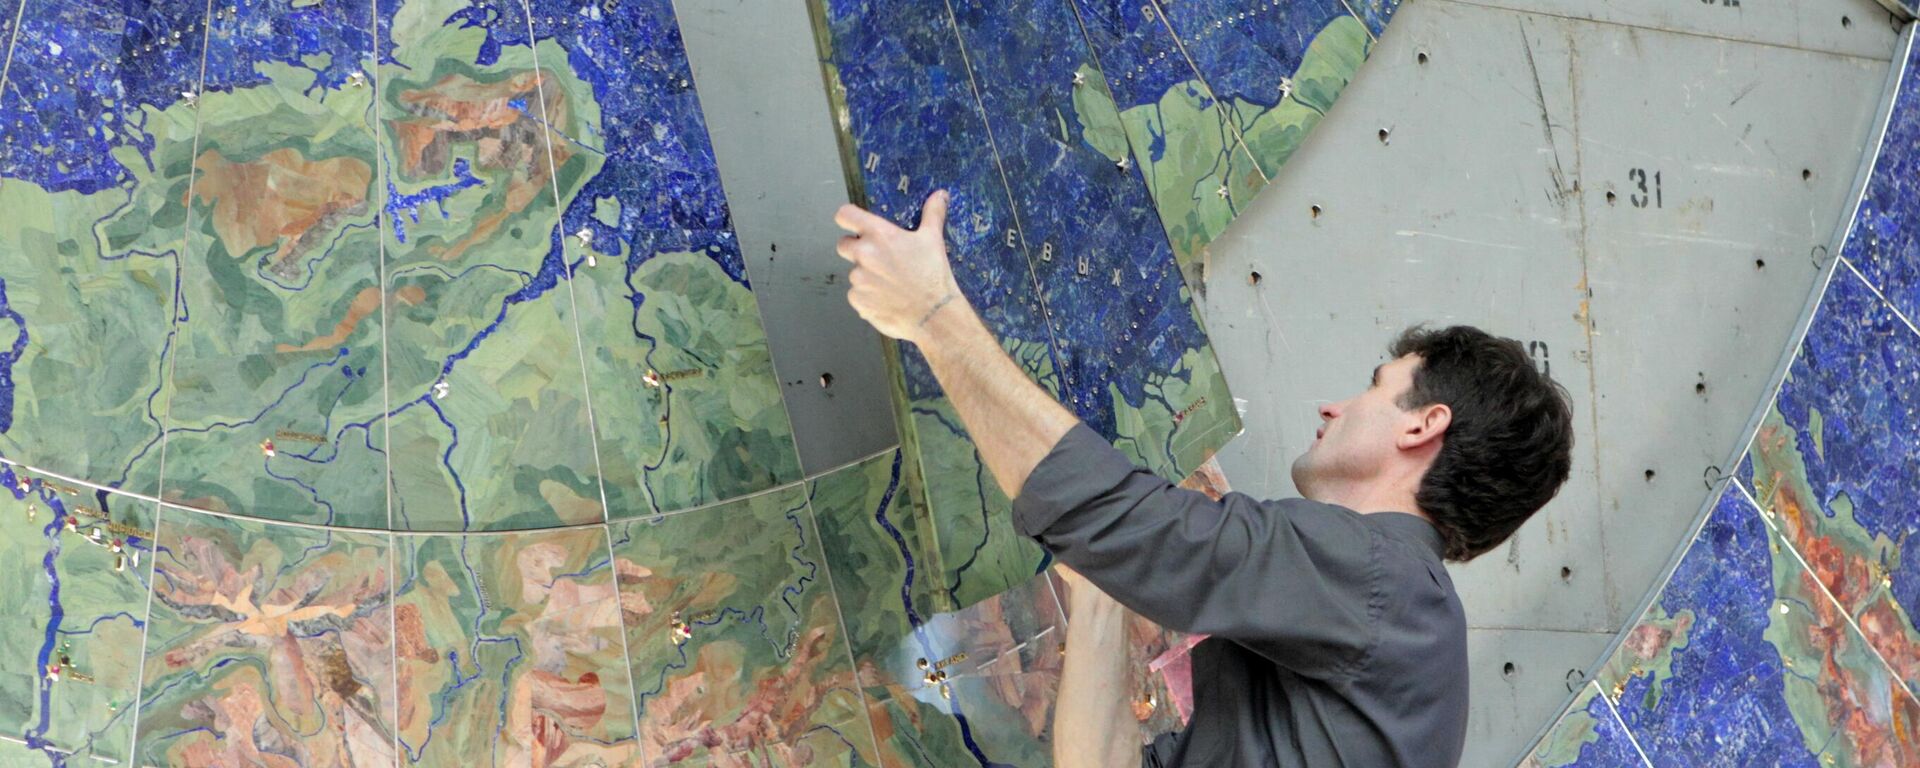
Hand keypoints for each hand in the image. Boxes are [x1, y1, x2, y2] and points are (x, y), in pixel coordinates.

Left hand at [834, 189, 967, 343]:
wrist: (933, 314)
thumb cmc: (933, 274)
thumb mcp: (933, 239)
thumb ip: (933, 214)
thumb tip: (940, 194)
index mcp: (878, 234)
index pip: (844, 215)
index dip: (848, 218)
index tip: (854, 224)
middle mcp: (863, 255)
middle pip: (843, 245)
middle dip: (856, 249)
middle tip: (880, 259)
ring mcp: (858, 279)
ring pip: (854, 273)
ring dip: (866, 276)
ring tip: (891, 284)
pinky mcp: (857, 301)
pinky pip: (857, 295)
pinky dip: (868, 297)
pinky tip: (887, 299)